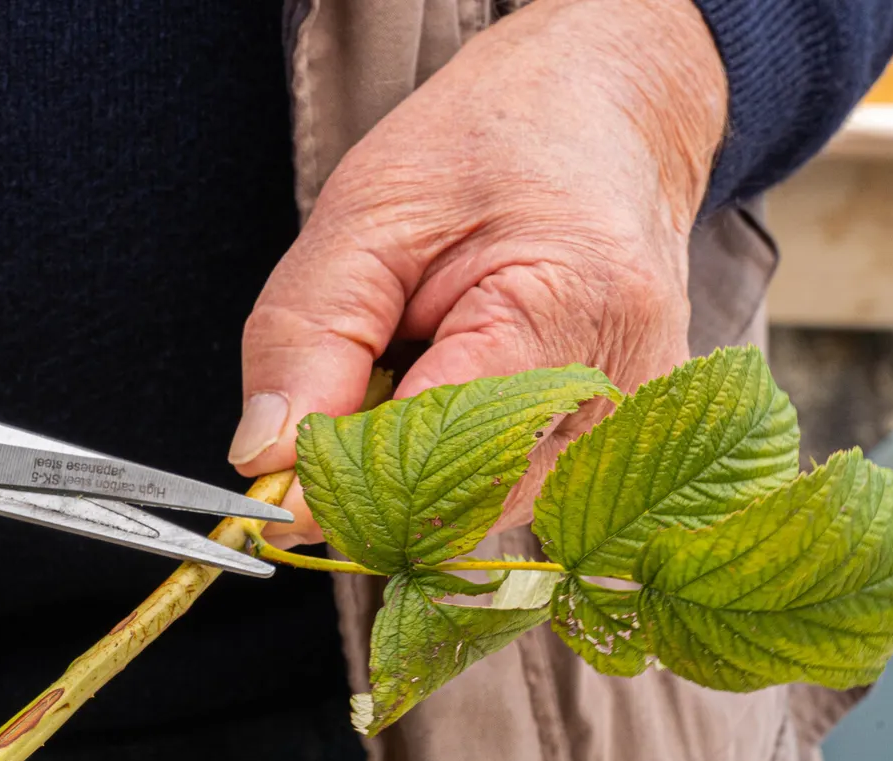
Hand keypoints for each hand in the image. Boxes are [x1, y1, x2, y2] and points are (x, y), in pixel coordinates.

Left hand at [228, 0, 725, 546]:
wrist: (605, 116)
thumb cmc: (494, 144)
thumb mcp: (368, 212)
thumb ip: (307, 340)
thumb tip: (264, 459)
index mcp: (568, 309)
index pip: (434, 454)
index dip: (339, 483)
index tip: (269, 487)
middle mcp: (618, 390)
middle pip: (455, 503)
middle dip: (370, 476)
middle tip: (346, 383)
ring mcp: (629, 427)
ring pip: (474, 512)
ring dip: (410, 466)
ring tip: (412, 361)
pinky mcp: (615, 446)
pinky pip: (502, 490)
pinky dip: (448, 458)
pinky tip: (448, 385)